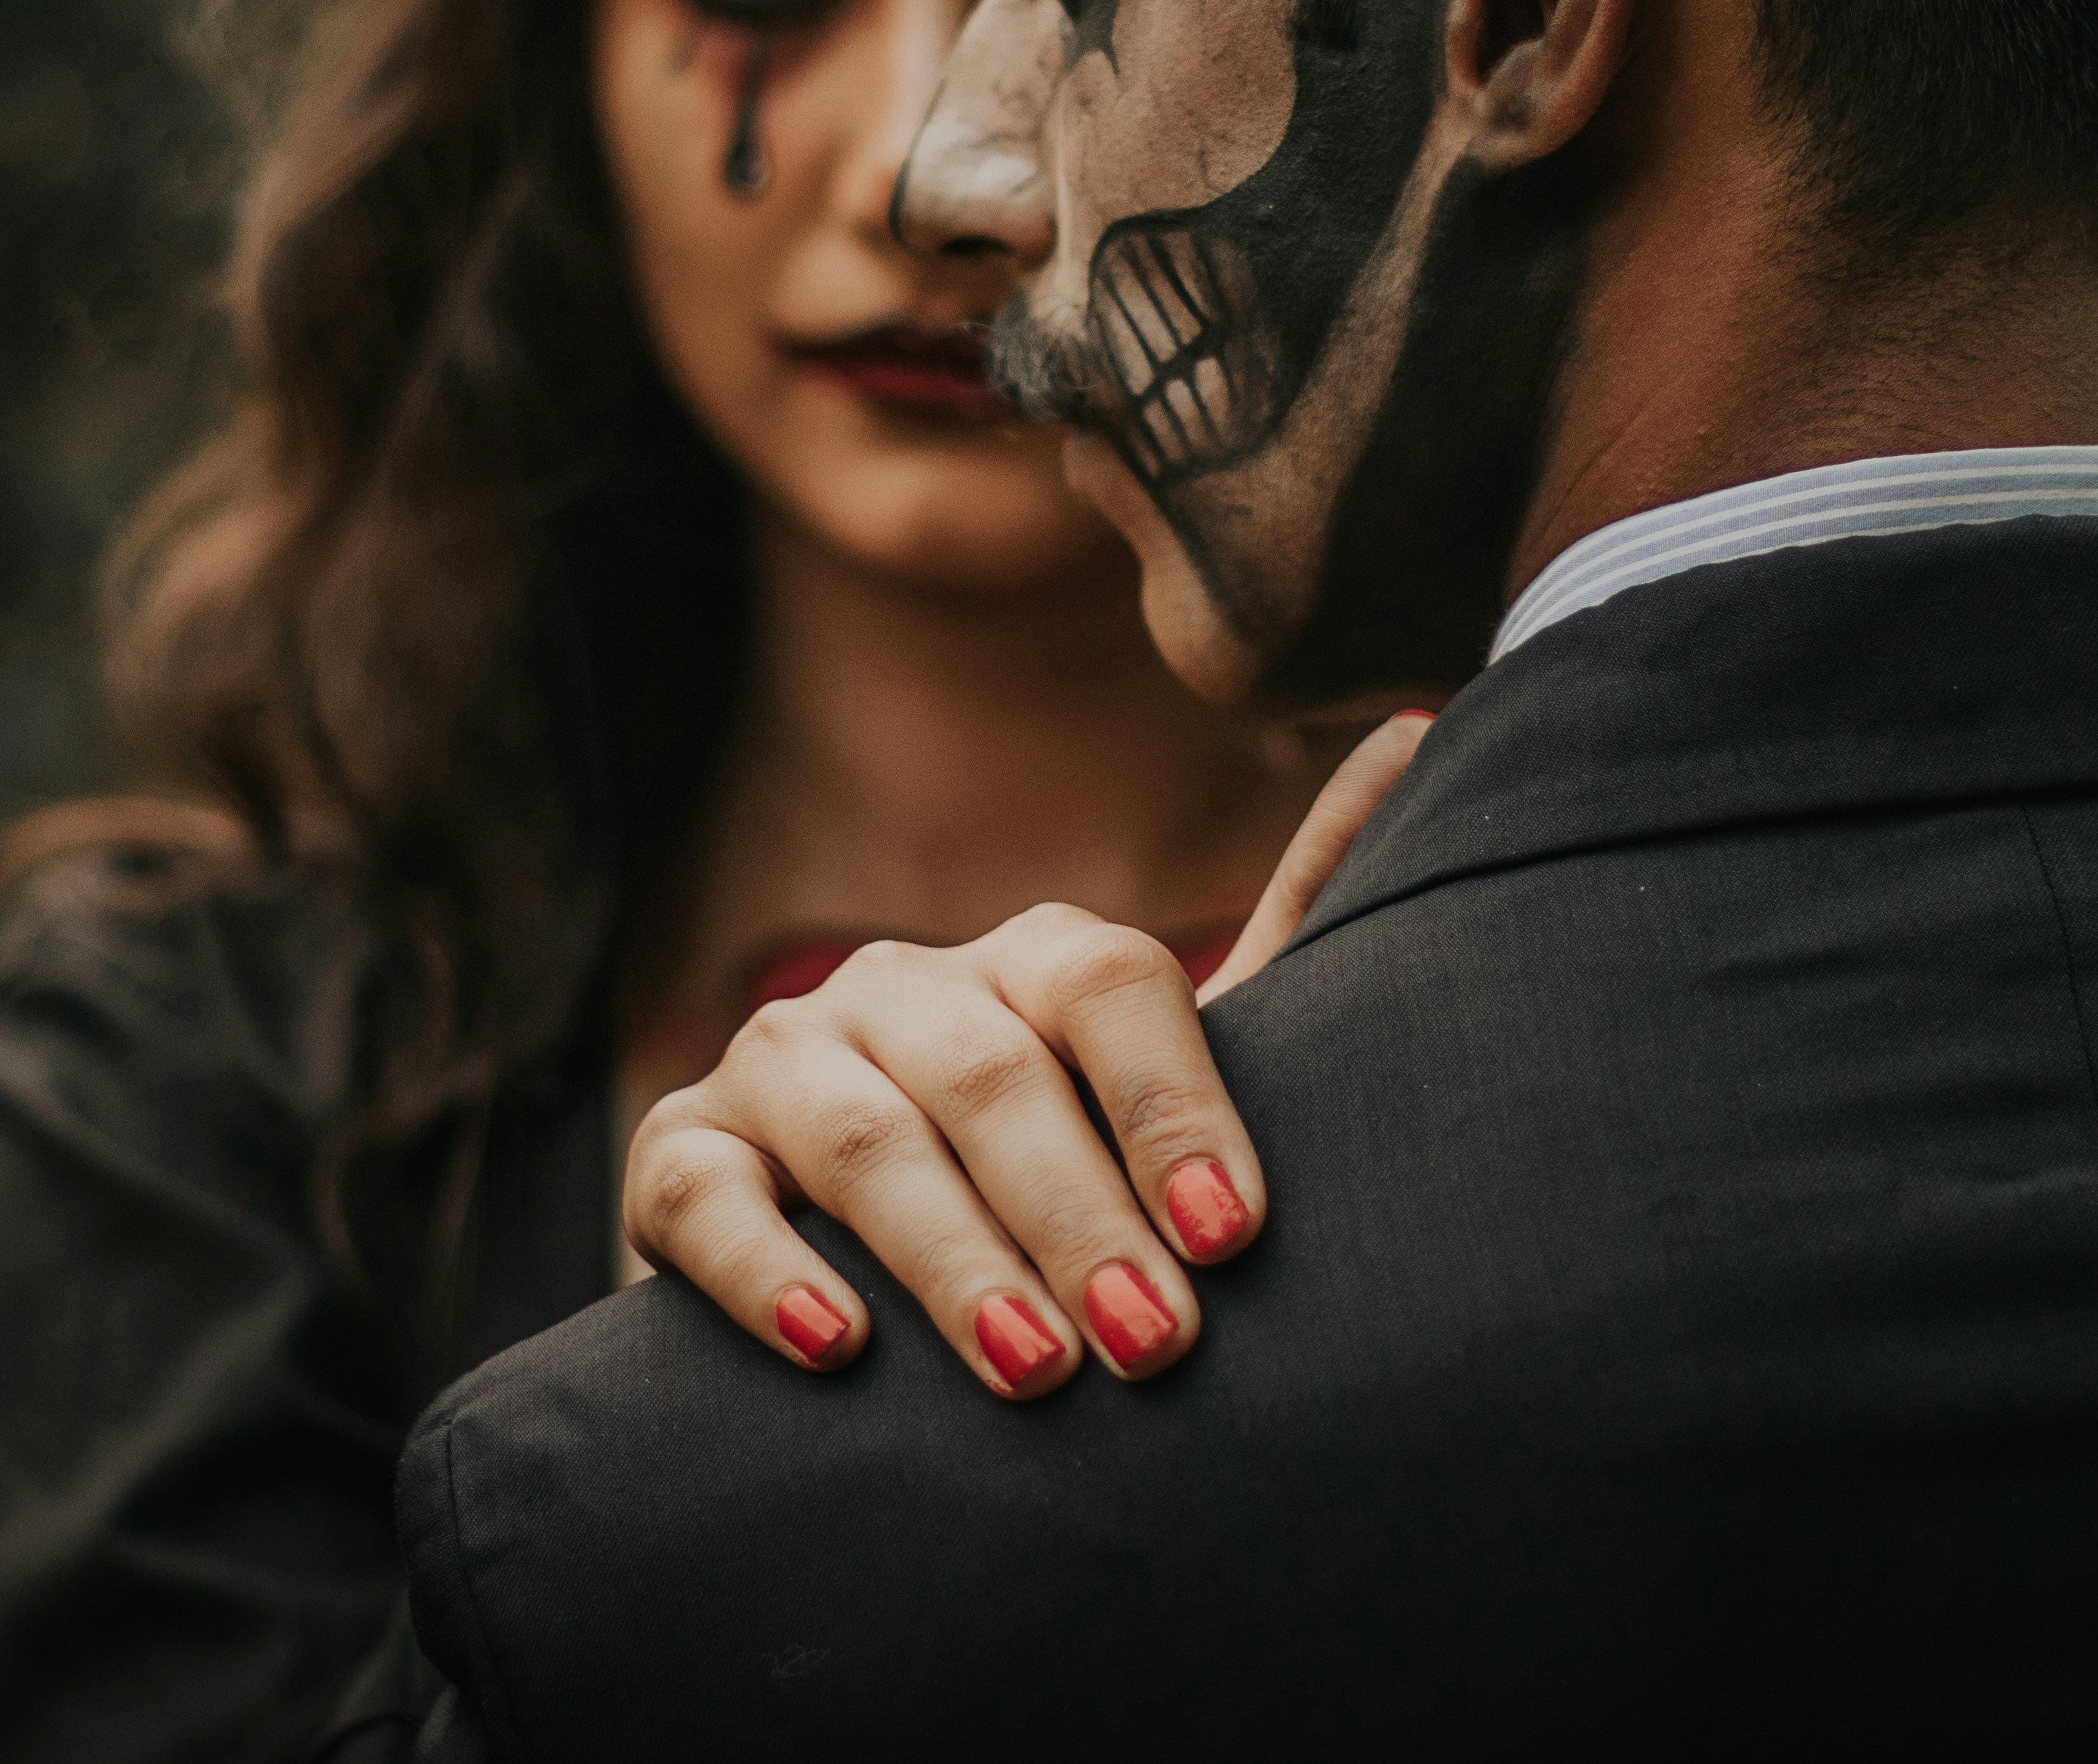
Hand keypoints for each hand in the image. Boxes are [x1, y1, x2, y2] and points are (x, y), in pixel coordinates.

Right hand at [622, 709, 1434, 1395]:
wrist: (864, 1269)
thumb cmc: (1065, 1179)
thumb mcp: (1176, 1069)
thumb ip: (1295, 914)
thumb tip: (1424, 724)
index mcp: (1028, 961)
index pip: (1108, 985)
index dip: (1172, 1105)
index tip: (1234, 1238)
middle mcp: (900, 986)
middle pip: (992, 1074)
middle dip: (1078, 1214)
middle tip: (1151, 1345)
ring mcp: (777, 1062)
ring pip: (862, 1140)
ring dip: (952, 1260)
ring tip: (1032, 1373)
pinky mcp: (674, 1156)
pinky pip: (703, 1197)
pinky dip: (767, 1269)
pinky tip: (838, 1345)